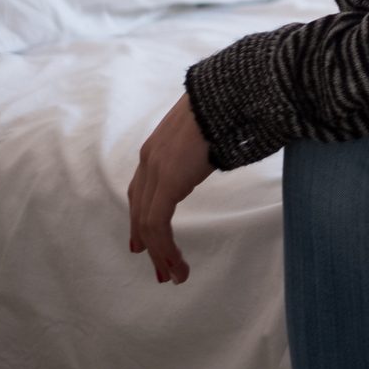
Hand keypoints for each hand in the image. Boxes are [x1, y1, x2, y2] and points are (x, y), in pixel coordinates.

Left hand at [127, 91, 216, 284]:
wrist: (229, 93)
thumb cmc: (228, 107)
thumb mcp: (209, 132)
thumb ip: (203, 148)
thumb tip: (217, 152)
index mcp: (157, 148)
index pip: (139, 192)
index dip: (140, 220)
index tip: (142, 244)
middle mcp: (149, 160)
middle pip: (140, 211)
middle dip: (149, 244)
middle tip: (161, 270)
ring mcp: (155, 170)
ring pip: (147, 223)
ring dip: (161, 253)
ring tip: (175, 275)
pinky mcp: (167, 181)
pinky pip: (158, 224)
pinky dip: (165, 248)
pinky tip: (178, 263)